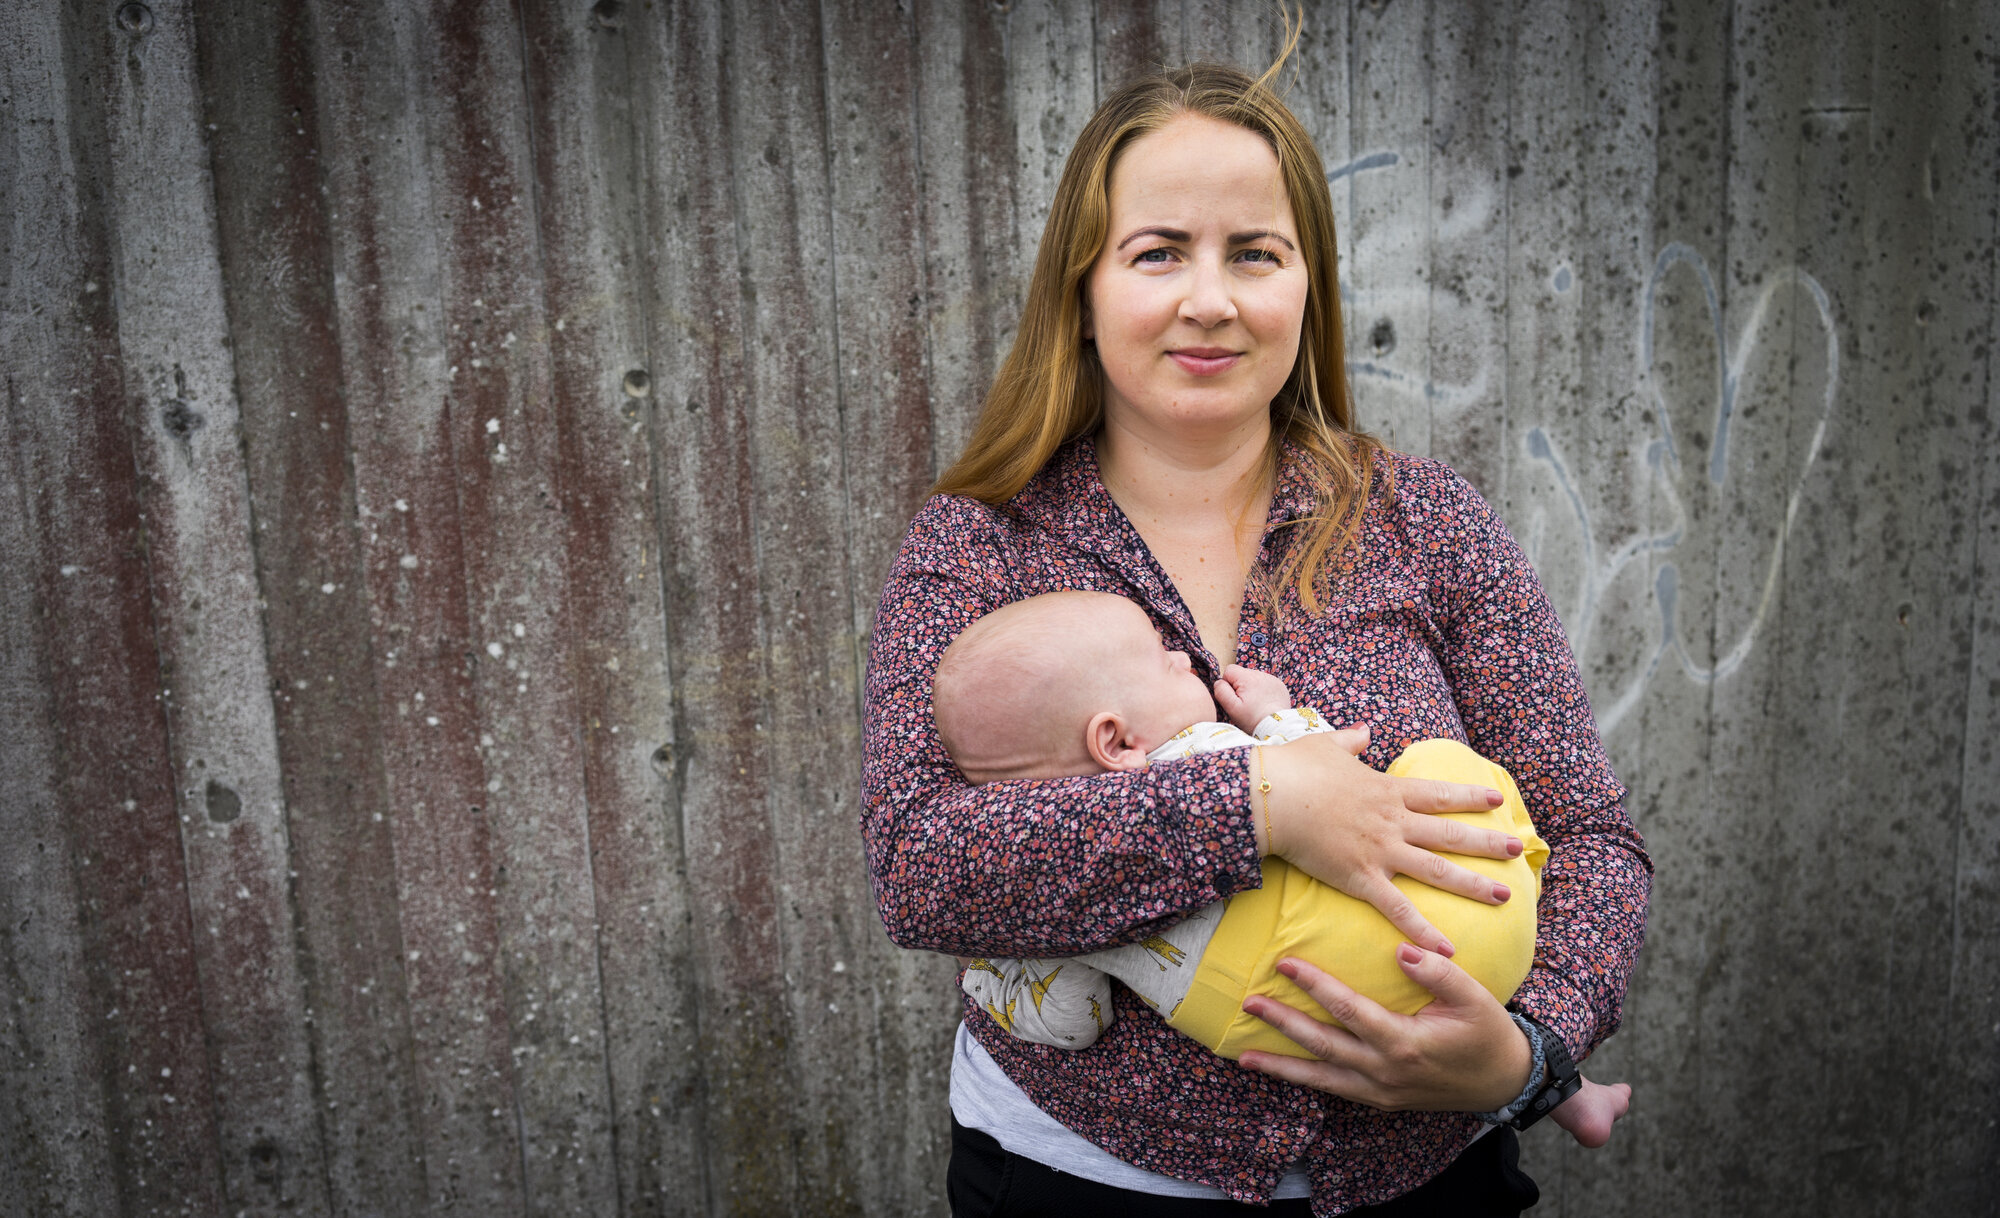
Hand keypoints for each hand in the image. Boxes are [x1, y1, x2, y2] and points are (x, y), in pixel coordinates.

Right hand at [1213, 664, 1291, 729]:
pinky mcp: (1279, 685)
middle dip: (1240, 686)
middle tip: (1245, 703)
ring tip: (1256, 703)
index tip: (1234, 697)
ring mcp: (1272, 679)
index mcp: (1247, 677)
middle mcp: (1260, 674)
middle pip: (1242, 674)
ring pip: (1253, 679)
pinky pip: (1265, 683)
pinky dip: (1263, 691)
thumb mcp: (1232, 708)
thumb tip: (1219, 682)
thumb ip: (1221, 691)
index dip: (1228, 683)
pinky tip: (1264, 702)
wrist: (1275, 726)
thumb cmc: (1252, 719)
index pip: (1229, 670)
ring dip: (1252, 688)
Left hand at [1239, 946, 1533, 1111]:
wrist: (1503, 1081)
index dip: (1315, 986)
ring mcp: (1379, 1092)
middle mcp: (1385, 1072)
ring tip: (1243, 1056)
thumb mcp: (1474, 997)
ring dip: (1281, 1066)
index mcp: (1404, 1043)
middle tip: (1249, 1002)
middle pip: (1323, 1045)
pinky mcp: (1379, 1101)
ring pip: (1320, 1078)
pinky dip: (1304, 1082)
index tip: (1286, 964)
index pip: (1348, 1010)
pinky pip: (1333, 1090)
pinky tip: (1278, 1072)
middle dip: (1283, 1024)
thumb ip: (1438, 973)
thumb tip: (1401, 950)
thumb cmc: (1487, 1033)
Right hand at [1255, 732, 1520, 955]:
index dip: (1468, 797)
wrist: (1270, 795)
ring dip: (1472, 884)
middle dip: (1486, 842)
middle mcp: (1393, 820)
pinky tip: (1448, 948)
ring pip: (1437, 870)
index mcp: (1386, 790)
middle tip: (1516, 849)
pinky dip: (1424, 930)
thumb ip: (1349, 741)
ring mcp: (1381, 850)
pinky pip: (1399, 908)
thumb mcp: (1324, 745)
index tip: (1495, 801)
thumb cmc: (1291, 767)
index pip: (1438, 794)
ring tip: (1503, 896)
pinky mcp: (1361, 877)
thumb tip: (1363, 732)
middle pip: (1450, 833)